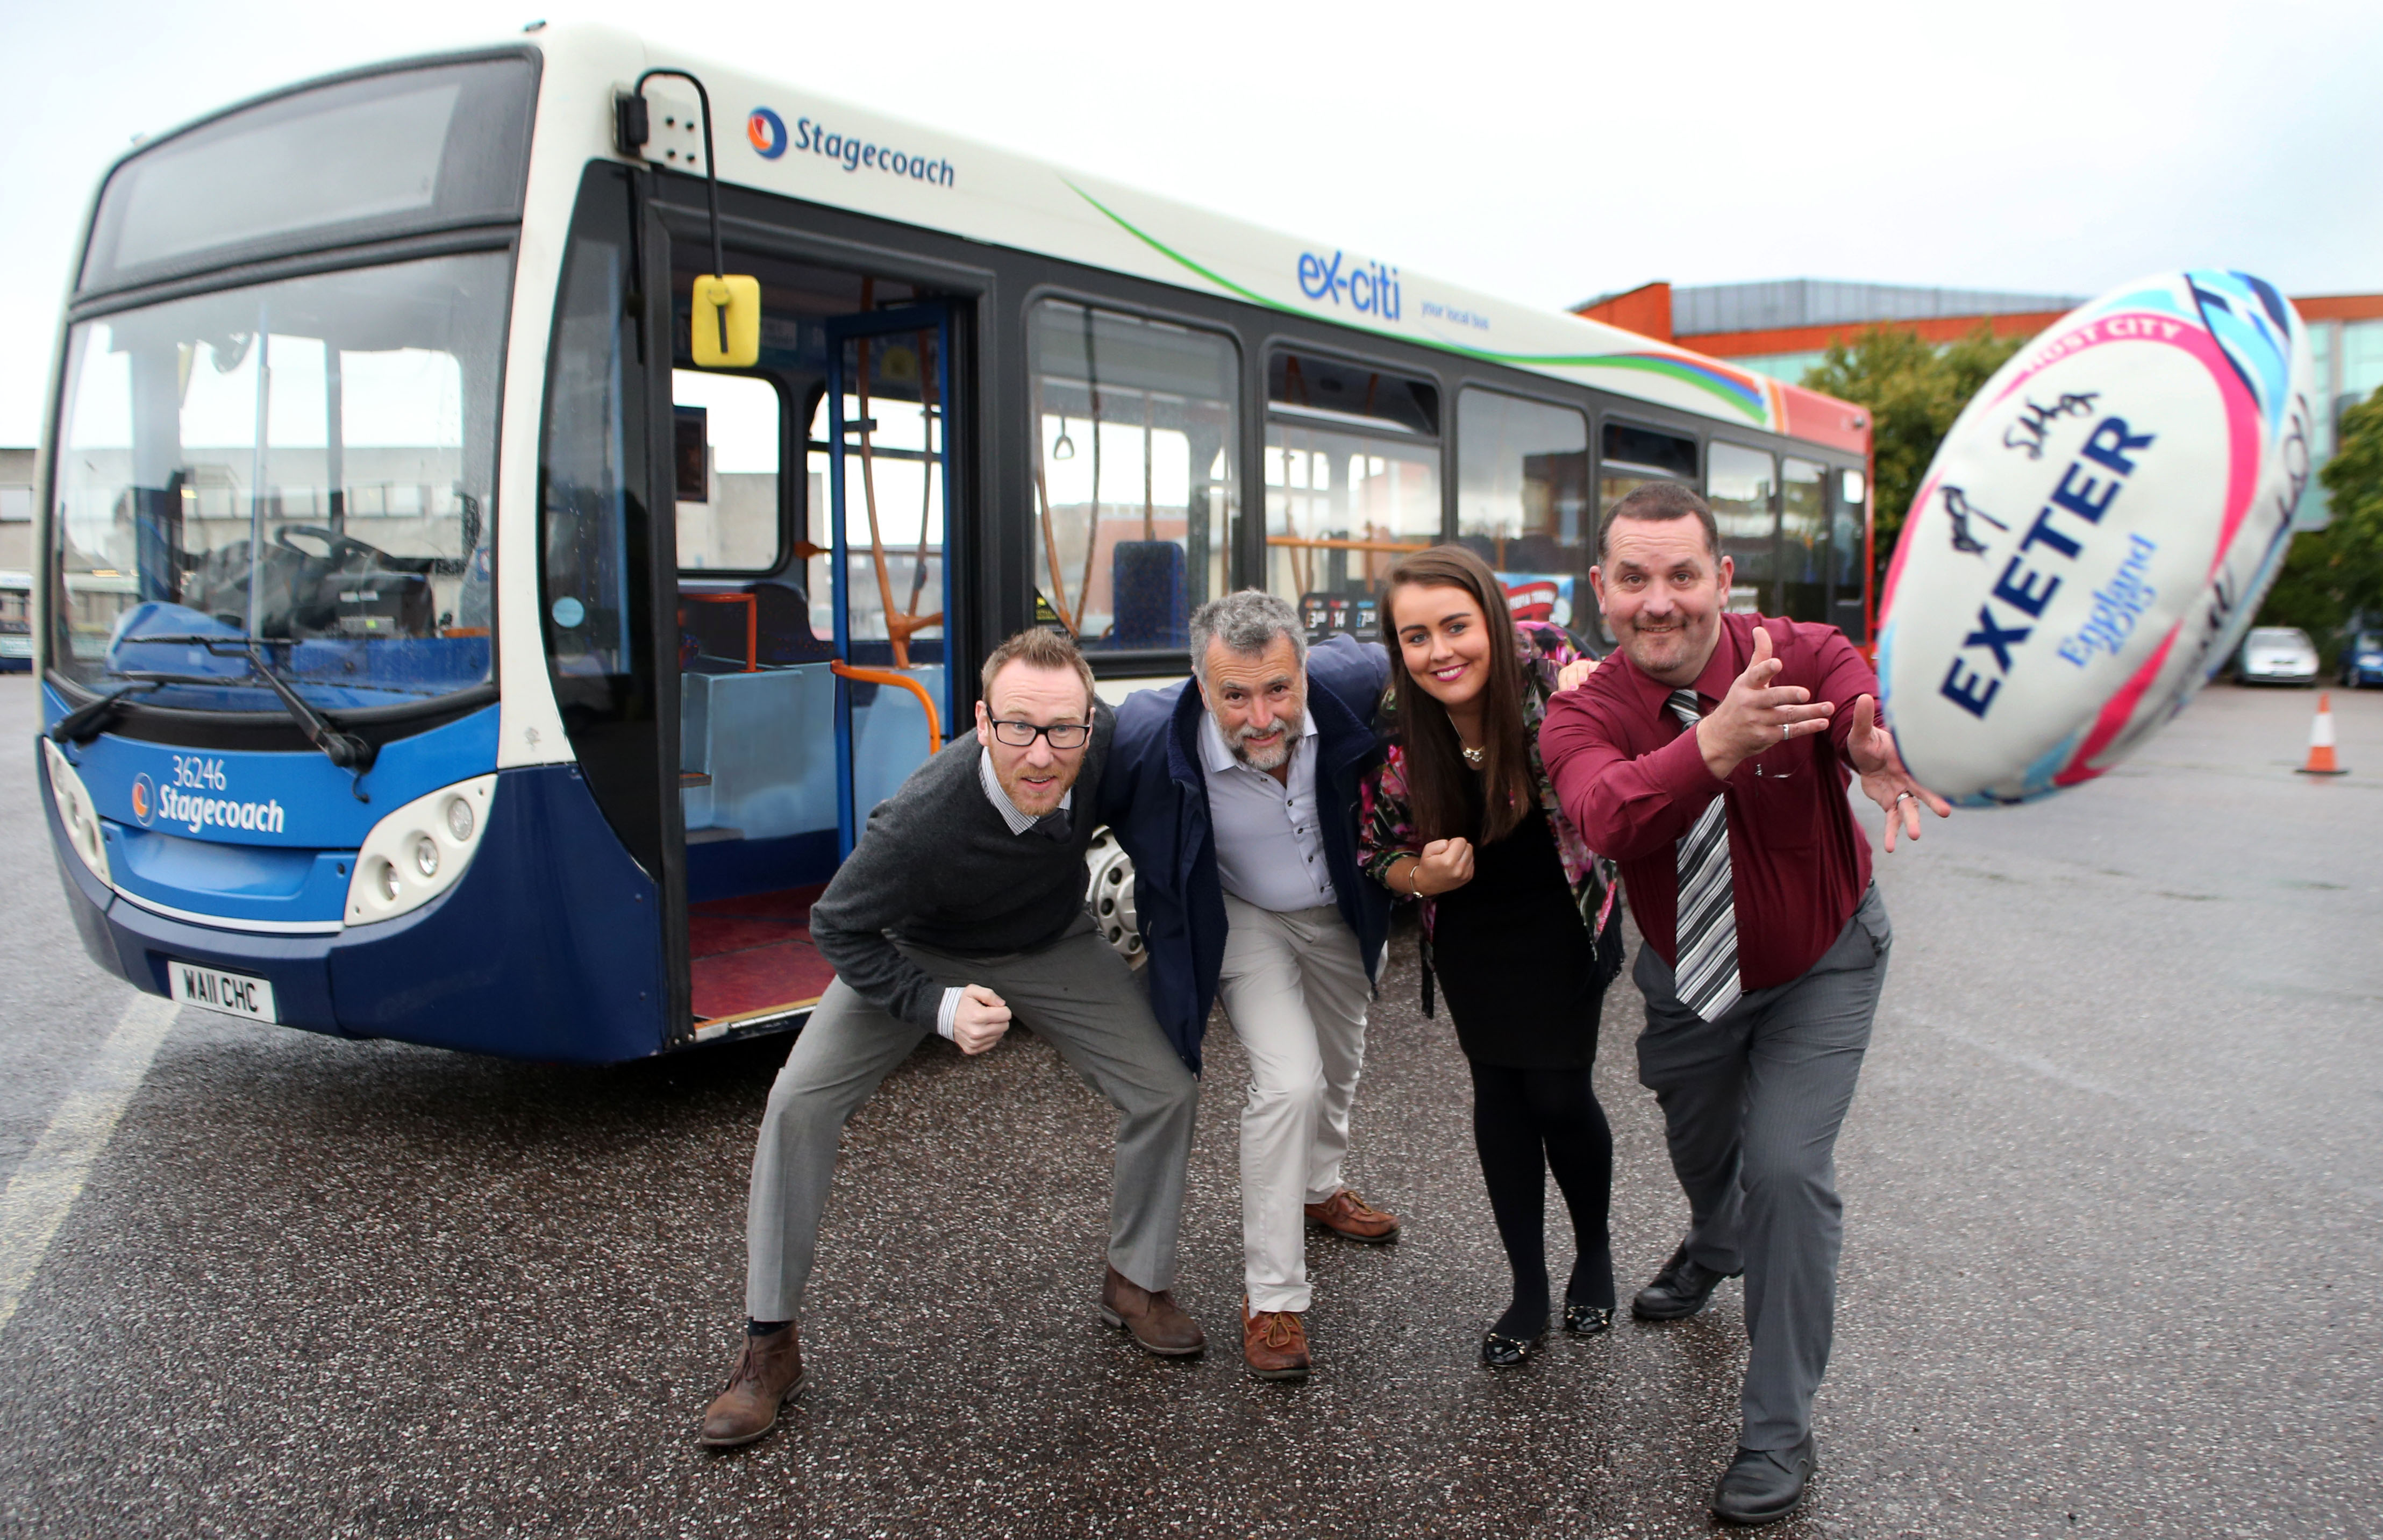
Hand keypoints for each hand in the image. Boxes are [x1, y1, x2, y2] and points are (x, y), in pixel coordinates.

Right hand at [950, 984, 1011, 1054]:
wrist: (943, 1015)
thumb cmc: (959, 1002)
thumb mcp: (973, 990)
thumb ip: (989, 995)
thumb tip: (1002, 1004)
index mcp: (978, 1016)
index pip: (1006, 1015)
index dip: (1002, 1008)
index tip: (993, 1007)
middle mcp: (977, 1032)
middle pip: (1004, 1026)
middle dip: (999, 1019)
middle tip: (988, 1014)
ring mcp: (974, 1042)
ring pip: (999, 1036)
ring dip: (994, 1028)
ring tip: (981, 1021)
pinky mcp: (971, 1049)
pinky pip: (991, 1044)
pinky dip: (988, 1037)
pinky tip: (979, 1029)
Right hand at [1411, 836, 1474, 895]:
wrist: (1427, 883)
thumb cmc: (1427, 866)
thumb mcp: (1427, 849)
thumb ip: (1440, 842)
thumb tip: (1451, 843)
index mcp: (1448, 861)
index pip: (1461, 841)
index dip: (1452, 842)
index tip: (1446, 849)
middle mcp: (1458, 869)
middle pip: (1468, 847)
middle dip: (1459, 847)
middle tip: (1449, 853)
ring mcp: (1465, 875)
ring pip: (1471, 854)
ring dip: (1463, 854)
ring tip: (1452, 860)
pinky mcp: (1468, 877)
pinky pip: (1471, 862)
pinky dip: (1465, 862)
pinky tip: (1455, 866)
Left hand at [1555, 657, 1598, 691]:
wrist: (1596, 687)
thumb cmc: (1580, 691)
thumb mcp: (1571, 692)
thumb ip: (1563, 693)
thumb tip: (1554, 694)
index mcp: (1566, 673)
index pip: (1563, 677)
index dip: (1564, 684)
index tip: (1566, 692)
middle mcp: (1574, 667)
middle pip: (1571, 671)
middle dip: (1572, 680)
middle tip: (1574, 689)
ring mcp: (1585, 665)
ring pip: (1582, 667)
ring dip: (1581, 674)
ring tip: (1583, 681)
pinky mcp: (1596, 665)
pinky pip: (1594, 665)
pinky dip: (1593, 668)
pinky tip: (1592, 672)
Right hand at [1695, 625, 1836, 780]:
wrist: (1720, 738)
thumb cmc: (1739, 701)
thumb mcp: (1746, 679)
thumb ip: (1759, 655)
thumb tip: (1760, 629)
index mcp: (1745, 686)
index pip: (1755, 675)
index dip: (1766, 669)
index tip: (1777, 663)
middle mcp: (1749, 703)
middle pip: (1772, 698)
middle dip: (1788, 695)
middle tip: (1805, 693)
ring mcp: (1756, 722)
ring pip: (1786, 716)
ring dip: (1809, 713)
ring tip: (1828, 707)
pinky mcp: (1765, 737)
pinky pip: (1789, 732)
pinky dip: (1807, 727)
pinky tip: (1822, 722)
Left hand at [1845, 695, 1950, 851]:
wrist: (1865, 754)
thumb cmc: (1869, 741)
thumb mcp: (1862, 732)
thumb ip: (1864, 719)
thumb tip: (1863, 697)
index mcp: (1907, 759)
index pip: (1924, 765)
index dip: (1935, 771)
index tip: (1947, 774)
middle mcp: (1909, 777)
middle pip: (1923, 789)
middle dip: (1934, 799)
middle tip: (1946, 812)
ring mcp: (1901, 791)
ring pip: (1909, 808)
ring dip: (1912, 822)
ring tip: (1914, 837)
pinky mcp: (1889, 802)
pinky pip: (1892, 819)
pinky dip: (1892, 832)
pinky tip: (1891, 848)